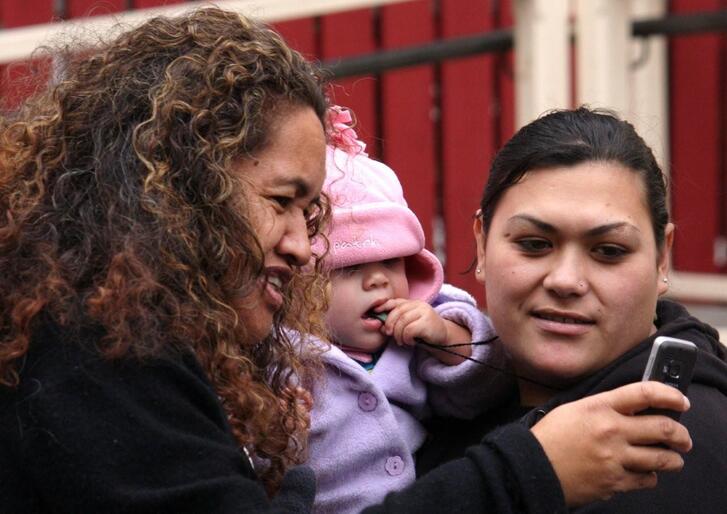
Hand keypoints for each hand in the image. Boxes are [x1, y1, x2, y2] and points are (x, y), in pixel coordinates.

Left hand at [377, 298, 447, 346]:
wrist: (443, 337)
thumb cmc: (423, 331)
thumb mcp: (408, 324)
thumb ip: (396, 322)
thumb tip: (379, 326)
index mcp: (413, 303)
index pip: (395, 302)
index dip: (384, 306)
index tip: (375, 312)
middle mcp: (419, 305)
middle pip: (397, 312)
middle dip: (389, 324)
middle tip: (389, 334)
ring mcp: (424, 312)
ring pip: (402, 322)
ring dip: (398, 335)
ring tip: (401, 341)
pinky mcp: (427, 322)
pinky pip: (409, 330)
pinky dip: (406, 338)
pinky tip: (410, 342)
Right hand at [530, 381, 691, 506]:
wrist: (532, 466)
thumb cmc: (550, 436)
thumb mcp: (575, 409)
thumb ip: (605, 407)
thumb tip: (636, 408)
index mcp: (599, 407)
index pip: (645, 393)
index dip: (670, 394)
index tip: (681, 400)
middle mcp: (611, 431)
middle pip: (664, 428)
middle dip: (681, 435)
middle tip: (683, 438)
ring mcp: (615, 458)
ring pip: (663, 458)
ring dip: (673, 459)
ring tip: (672, 458)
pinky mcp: (614, 482)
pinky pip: (647, 480)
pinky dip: (650, 476)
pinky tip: (645, 472)